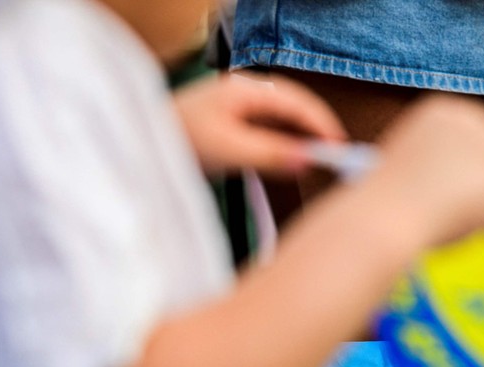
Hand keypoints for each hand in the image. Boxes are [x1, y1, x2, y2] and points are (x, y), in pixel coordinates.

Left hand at [173, 73, 345, 176]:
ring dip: (302, 137)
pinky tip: (292, 158)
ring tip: (319, 158)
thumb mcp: (228, 150)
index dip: (321, 124)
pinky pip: (270, 129)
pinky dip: (285, 142)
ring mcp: (240, 106)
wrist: (145, 146)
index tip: (339, 147)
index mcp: (247, 90)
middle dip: (316, 129)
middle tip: (335, 155)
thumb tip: (307, 160)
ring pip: (283, 118)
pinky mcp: (234, 123)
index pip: (297, 102)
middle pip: (294, 107)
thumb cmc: (180, 140)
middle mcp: (247, 93)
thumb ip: (270, 154)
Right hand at [364, 96, 483, 247]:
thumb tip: (475, 187)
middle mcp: (473, 115)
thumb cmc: (386, 211)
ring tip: (470, 216)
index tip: (454, 197)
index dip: (479, 172)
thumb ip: (445, 168)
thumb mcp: (412, 172)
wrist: (382, 221)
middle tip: (468, 211)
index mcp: (442, 112)